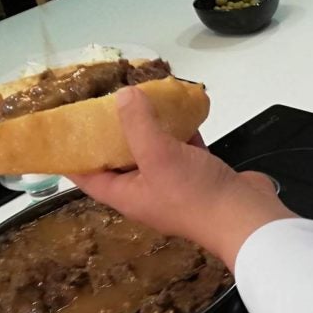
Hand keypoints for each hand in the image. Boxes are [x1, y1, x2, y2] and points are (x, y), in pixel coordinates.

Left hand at [69, 87, 295, 270]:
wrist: (245, 216)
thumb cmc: (195, 195)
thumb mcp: (158, 156)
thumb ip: (138, 124)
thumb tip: (122, 96)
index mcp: (127, 195)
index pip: (89, 175)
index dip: (75, 154)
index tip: (67, 129)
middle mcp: (146, 190)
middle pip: (121, 158)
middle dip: (114, 131)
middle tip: (106, 102)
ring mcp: (174, 181)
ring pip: (154, 149)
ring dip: (149, 125)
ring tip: (141, 97)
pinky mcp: (198, 172)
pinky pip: (182, 146)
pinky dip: (179, 128)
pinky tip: (180, 108)